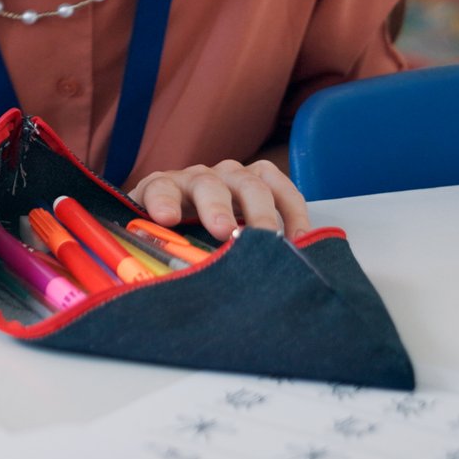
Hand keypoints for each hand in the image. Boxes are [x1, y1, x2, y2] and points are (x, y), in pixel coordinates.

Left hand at [130, 159, 310, 241]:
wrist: (186, 217)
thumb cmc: (173, 237)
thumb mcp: (160, 245)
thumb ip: (162, 257)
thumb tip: (165, 283)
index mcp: (162, 191)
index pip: (159, 188)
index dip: (163, 201)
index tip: (167, 218)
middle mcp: (197, 178)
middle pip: (207, 185)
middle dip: (217, 207)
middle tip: (226, 233)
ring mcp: (230, 175)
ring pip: (249, 183)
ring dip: (260, 211)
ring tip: (269, 240)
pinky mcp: (259, 178)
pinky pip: (280, 186)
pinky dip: (292, 211)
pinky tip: (299, 238)